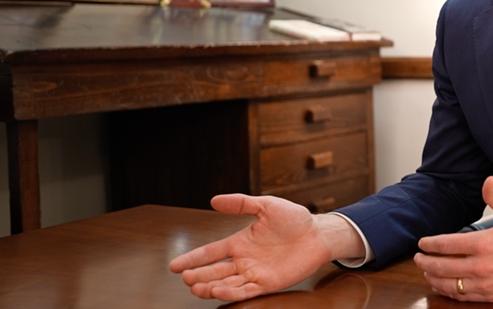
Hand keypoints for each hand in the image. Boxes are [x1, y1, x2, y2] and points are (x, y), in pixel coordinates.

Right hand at [169, 194, 363, 301]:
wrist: (318, 233)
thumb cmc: (295, 219)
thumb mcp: (267, 205)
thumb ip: (241, 203)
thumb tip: (214, 200)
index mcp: (240, 241)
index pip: (211, 252)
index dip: (193, 258)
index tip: (174, 265)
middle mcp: (244, 259)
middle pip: (215, 271)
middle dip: (198, 275)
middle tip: (185, 278)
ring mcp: (254, 273)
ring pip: (226, 283)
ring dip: (210, 286)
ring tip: (196, 287)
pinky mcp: (267, 283)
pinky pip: (246, 291)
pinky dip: (231, 292)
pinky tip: (219, 291)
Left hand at [414, 177, 492, 301]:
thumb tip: (486, 181)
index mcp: (486, 243)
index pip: (448, 245)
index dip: (431, 244)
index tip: (422, 243)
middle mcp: (483, 266)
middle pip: (443, 266)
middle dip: (426, 262)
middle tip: (418, 258)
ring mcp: (487, 283)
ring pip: (450, 284)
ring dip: (434, 278)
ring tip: (427, 272)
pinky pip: (464, 296)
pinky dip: (450, 292)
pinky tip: (444, 286)